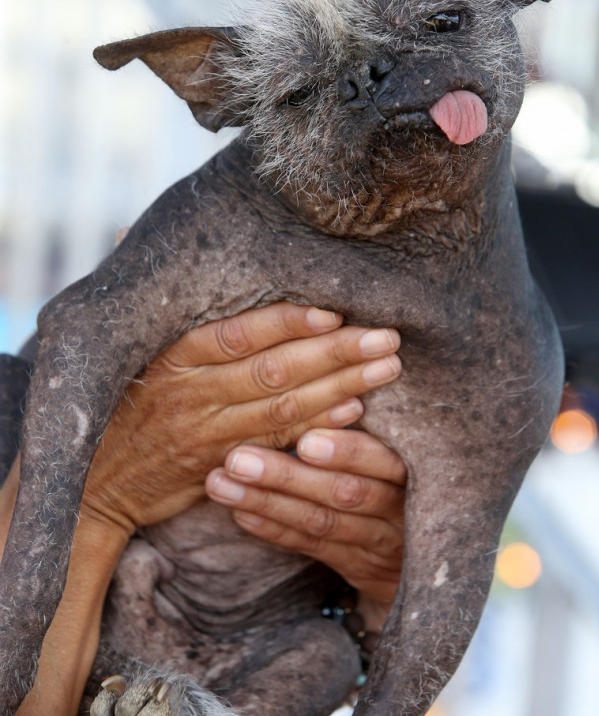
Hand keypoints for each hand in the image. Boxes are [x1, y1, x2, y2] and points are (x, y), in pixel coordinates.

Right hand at [82, 303, 400, 537]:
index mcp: (172, 356)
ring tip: (388, 367)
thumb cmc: (118, 401)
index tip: (335, 309)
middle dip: (337, 352)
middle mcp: (193, 394)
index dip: (288, 322)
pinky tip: (357, 411)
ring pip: (285, 408)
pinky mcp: (221, 468)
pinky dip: (318, 427)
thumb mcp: (120, 345)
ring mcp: (209, 434)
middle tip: (387, 337)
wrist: (93, 484)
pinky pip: (278, 445)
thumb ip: (148, 297)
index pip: (238, 334)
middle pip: (275, 370)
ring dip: (342, 387)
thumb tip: (125, 231)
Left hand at [206, 428, 405, 610]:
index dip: (347, 452)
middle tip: (238, 458)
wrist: (425, 546)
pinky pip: (311, 546)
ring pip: (320, 522)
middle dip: (288, 476)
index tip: (305, 437)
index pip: (383, 461)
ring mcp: (378, 543)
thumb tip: (328, 373)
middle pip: (345, 494)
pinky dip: (274, 529)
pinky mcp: (358, 566)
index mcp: (415, 472)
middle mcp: (400, 509)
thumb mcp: (403, 448)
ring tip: (221, 480)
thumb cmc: (404, 473)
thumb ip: (372, 419)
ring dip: (267, 500)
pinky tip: (239, 513)